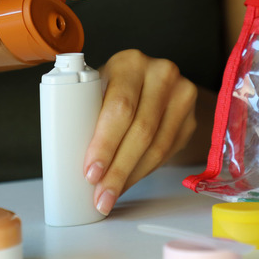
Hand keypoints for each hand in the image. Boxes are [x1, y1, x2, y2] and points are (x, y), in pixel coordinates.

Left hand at [83, 49, 197, 215]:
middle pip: (141, 131)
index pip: (120, 107)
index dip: (105, 143)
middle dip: (118, 169)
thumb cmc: (113, 88)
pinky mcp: (190, 119)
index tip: (90, 172)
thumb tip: (67, 160)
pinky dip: (144, 172)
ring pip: (157, 147)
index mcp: (130, 63)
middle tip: (100, 195)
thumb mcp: (99, 88)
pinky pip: (167, 153)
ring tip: (110, 195)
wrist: (149, 82)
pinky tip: (128, 182)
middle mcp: (161, 74)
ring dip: (131, 177)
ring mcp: (181, 96)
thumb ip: (87, 111)